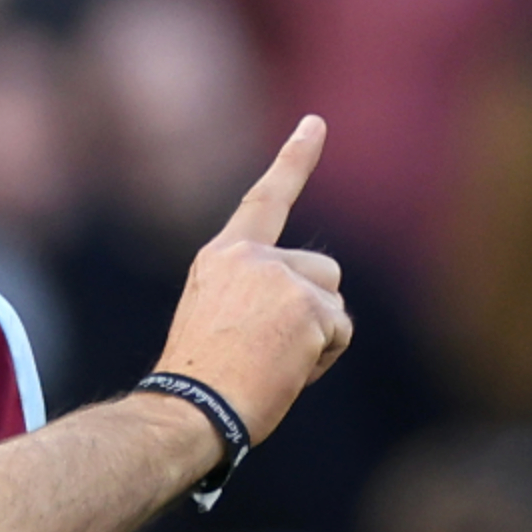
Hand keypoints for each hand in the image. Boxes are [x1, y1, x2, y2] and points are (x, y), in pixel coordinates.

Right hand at [153, 116, 351, 443]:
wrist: (191, 407)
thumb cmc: (201, 379)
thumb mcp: (217, 316)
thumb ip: (257, 293)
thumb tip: (315, 305)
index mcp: (222, 256)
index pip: (265, 199)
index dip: (295, 160)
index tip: (315, 124)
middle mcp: (252, 257)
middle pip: (322, 270)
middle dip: (313, 309)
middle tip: (266, 350)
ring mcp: (281, 278)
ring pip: (334, 302)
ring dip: (318, 336)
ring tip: (271, 362)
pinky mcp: (308, 307)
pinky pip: (340, 333)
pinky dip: (322, 359)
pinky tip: (285, 371)